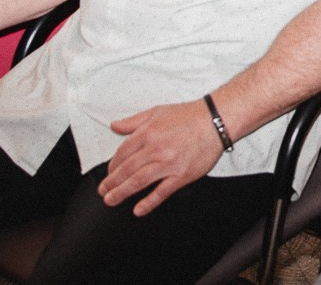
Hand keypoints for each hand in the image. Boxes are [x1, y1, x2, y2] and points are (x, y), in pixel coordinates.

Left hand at [102, 100, 223, 214]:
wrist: (216, 120)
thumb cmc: (189, 115)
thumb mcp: (157, 112)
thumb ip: (133, 121)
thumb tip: (115, 126)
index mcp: (148, 132)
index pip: (122, 153)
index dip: (112, 165)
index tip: (109, 173)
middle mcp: (155, 148)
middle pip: (127, 170)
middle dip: (111, 183)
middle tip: (103, 191)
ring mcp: (168, 163)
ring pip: (138, 181)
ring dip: (122, 193)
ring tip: (111, 200)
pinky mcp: (182, 175)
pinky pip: (162, 192)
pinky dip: (149, 202)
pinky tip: (138, 209)